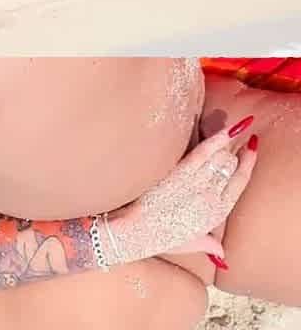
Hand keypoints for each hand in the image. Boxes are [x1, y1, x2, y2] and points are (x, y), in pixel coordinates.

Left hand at [107, 116, 257, 264]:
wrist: (133, 232)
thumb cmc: (157, 238)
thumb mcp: (188, 245)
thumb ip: (208, 244)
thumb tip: (221, 253)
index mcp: (216, 215)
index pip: (240, 183)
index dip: (247, 164)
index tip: (250, 150)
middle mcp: (211, 199)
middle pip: (231, 167)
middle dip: (232, 153)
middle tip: (232, 142)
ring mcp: (197, 186)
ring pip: (220, 158)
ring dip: (224, 144)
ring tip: (227, 134)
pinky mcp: (180, 175)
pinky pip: (203, 153)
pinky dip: (216, 140)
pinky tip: (225, 131)